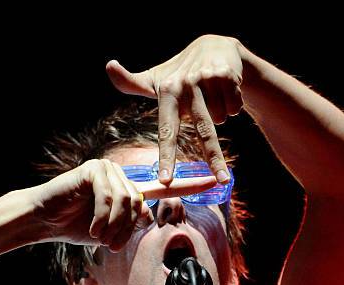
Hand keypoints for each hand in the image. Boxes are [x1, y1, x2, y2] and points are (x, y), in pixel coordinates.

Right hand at [31, 158, 216, 251]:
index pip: (166, 188)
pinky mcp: (95, 169)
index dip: (192, 185)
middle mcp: (125, 177)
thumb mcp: (112, 231)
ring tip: (98, 236)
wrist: (47, 222)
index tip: (218, 181)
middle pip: (141, 206)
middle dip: (125, 232)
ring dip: (113, 227)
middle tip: (108, 244)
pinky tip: (90, 226)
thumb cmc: (79, 227)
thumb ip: (133, 224)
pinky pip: (110, 198)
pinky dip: (101, 218)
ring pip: (128, 203)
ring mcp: (110, 170)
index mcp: (132, 191)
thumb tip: (148, 218)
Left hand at [106, 35, 243, 184]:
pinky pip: (234, 109)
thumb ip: (132, 83)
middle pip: (203, 131)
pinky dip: (232, 106)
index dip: (167, 157)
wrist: (215, 45)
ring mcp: (208, 79)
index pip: (167, 132)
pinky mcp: (227, 75)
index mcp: (167, 92)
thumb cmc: (180, 73)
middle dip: (214, 158)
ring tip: (211, 98)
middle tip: (223, 181)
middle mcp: (186, 85)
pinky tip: (225, 91)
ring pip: (220, 119)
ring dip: (219, 115)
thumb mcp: (156, 79)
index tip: (166, 180)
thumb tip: (109, 66)